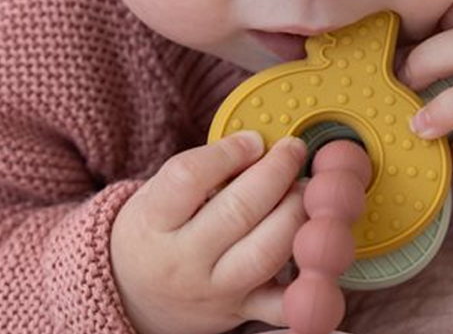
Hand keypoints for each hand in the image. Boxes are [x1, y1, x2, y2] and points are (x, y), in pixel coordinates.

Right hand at [110, 132, 307, 333]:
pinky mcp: (243, 312)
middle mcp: (182, 261)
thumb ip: (204, 169)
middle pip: (238, 212)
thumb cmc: (156, 230)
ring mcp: (215, 291)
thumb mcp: (159, 193)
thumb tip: (261, 143)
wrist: (134, 296)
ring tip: (303, 189)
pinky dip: (310, 283)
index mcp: (155, 222)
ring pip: (266, 253)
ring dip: (295, 213)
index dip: (229, 152)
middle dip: (276, 173)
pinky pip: (284, 306)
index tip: (254, 139)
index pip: (188, 177)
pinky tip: (318, 248)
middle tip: (293, 150)